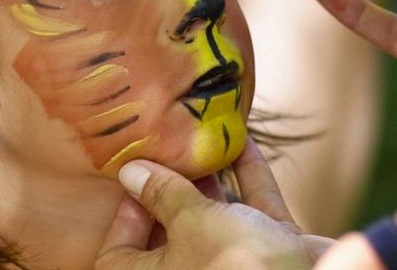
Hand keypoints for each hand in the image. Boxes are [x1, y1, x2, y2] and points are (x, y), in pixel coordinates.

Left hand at [94, 140, 332, 269]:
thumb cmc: (237, 262)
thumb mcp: (191, 222)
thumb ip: (163, 194)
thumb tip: (131, 172)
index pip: (120, 256)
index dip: (124, 215)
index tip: (134, 178)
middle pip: (170, 233)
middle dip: (171, 189)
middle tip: (168, 148)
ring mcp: (238, 267)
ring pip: (216, 220)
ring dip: (211, 180)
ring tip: (202, 139)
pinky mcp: (277, 255)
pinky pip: (256, 213)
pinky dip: (249, 178)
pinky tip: (243, 140)